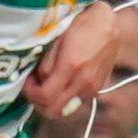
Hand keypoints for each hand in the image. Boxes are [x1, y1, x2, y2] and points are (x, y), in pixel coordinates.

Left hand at [22, 9, 131, 126]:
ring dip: (50, 103)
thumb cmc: (81, 27)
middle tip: (34, 87)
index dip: (31, 92)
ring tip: (47, 85)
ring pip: (63, 111)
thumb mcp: (57, 40)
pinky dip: (63, 98)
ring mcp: (91, 89)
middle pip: (53, 111)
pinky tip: (61, 83)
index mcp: (71, 66)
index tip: (28, 81)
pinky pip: (73, 103)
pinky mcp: (96, 89)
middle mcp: (83, 82)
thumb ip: (47, 65)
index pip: (45, 97)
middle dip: (39, 103)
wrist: (108, 26)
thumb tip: (40, 81)